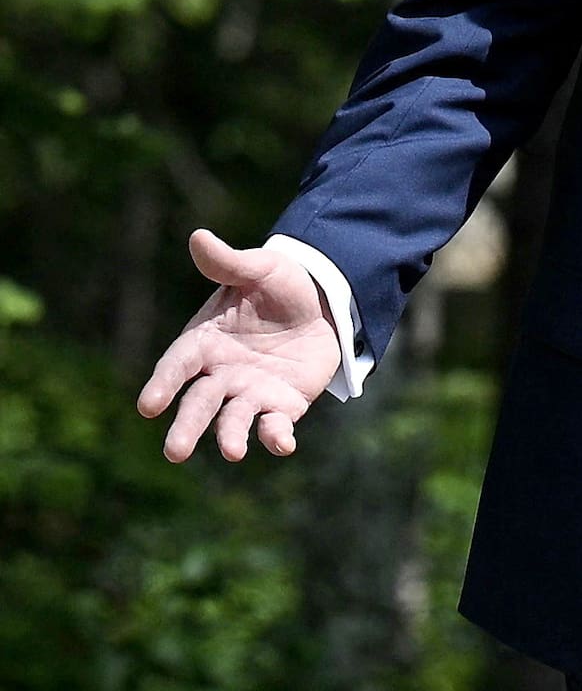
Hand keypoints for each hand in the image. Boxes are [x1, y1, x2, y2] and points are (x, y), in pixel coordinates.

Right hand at [135, 232, 344, 465]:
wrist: (323, 303)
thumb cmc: (279, 285)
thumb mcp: (257, 269)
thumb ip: (228, 263)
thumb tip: (199, 237)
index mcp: (204, 341)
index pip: (178, 365)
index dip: (163, 385)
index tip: (148, 406)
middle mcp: (221, 372)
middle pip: (199, 402)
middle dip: (187, 426)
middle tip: (174, 453)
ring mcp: (251, 390)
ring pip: (235, 419)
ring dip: (231, 436)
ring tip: (231, 452)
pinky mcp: (284, 403)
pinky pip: (277, 425)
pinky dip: (276, 437)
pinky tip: (282, 446)